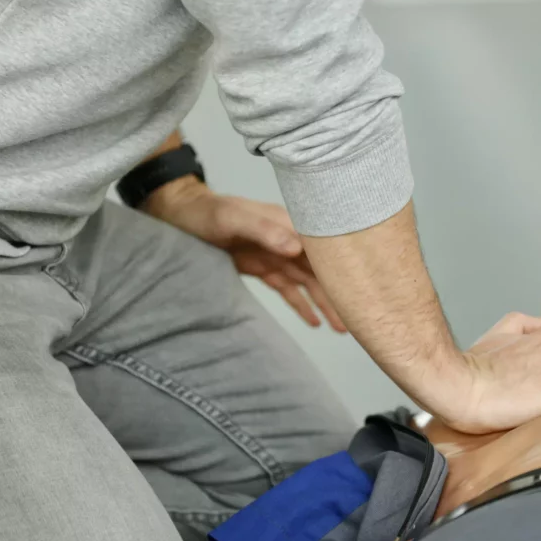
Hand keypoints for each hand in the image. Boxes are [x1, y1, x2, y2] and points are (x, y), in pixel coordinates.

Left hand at [144, 177, 344, 331]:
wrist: (178, 216)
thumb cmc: (205, 212)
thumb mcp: (231, 218)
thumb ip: (263, 231)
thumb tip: (295, 247)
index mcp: (289, 224)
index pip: (324, 248)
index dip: (343, 266)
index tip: (362, 287)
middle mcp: (288, 240)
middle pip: (321, 270)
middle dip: (339, 293)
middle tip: (357, 319)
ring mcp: (277, 255)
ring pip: (308, 284)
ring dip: (325, 304)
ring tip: (343, 328)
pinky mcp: (264, 268)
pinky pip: (288, 289)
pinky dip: (302, 306)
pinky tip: (316, 322)